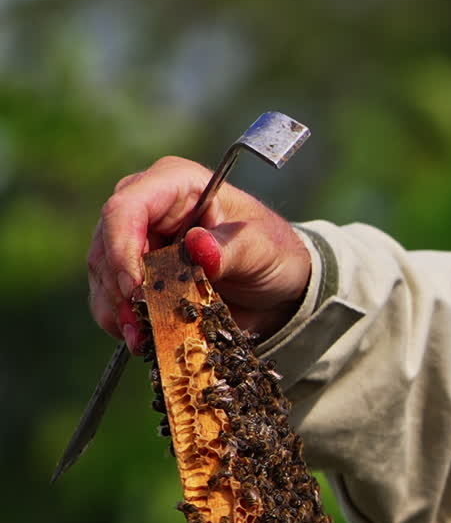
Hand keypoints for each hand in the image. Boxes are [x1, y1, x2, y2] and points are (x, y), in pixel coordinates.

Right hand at [88, 156, 311, 351]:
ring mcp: (138, 241)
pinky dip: (122, 321)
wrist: (275, 289)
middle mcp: (149, 207)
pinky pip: (111, 298)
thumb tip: (198, 246)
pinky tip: (141, 338)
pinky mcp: (136, 274)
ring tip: (140, 338)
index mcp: (176, 184)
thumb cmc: (273, 254)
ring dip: (116, 310)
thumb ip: (232, 248)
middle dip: (117, 288)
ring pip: (102, 274)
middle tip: (139, 322)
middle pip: (106, 243)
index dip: (122, 249)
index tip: (136, 289)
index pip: (126, 208)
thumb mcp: (263, 250)